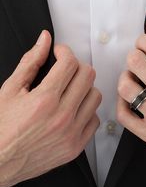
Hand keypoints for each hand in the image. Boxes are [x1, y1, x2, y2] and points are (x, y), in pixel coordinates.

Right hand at [0, 31, 100, 186]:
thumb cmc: (2, 127)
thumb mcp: (10, 90)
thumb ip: (30, 62)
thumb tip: (44, 41)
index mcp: (44, 100)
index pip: (70, 63)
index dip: (65, 52)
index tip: (60, 53)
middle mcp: (61, 116)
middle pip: (88, 76)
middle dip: (77, 66)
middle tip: (67, 70)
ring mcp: (71, 133)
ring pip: (95, 96)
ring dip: (84, 88)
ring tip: (71, 90)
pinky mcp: (76, 146)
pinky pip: (94, 119)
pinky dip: (87, 111)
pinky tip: (74, 110)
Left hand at [117, 21, 145, 172]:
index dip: (142, 41)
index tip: (142, 45)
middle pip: (136, 63)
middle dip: (133, 58)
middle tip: (137, 63)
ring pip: (125, 88)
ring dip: (125, 79)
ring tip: (132, 81)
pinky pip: (123, 115)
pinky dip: (121, 104)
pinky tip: (129, 100)